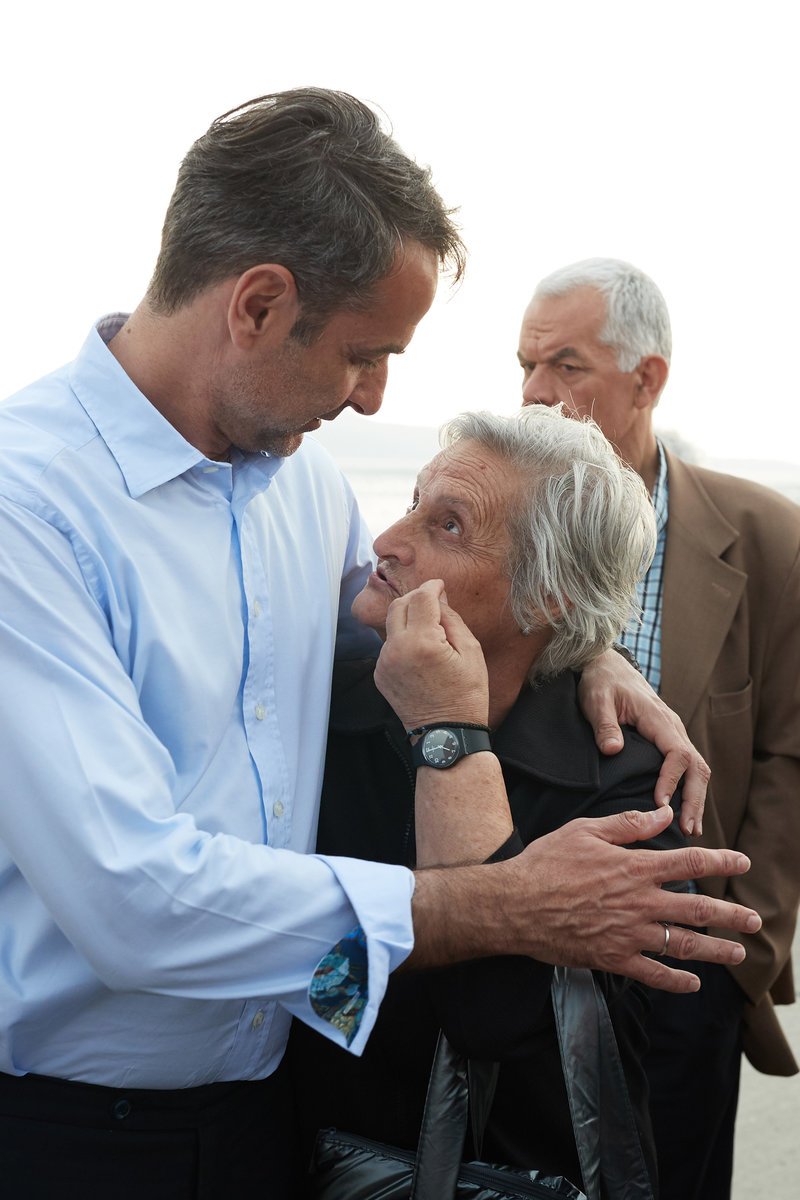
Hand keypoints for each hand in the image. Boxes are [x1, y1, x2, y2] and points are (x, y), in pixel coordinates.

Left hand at [374, 579, 488, 729]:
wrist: (446, 734)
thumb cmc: (466, 694)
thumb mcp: (471, 652)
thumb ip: (452, 619)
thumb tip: (438, 598)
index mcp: (422, 642)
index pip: (421, 598)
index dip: (432, 586)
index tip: (440, 585)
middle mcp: (396, 649)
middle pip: (398, 605)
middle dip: (416, 598)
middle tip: (433, 601)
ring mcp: (384, 663)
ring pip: (392, 625)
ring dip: (409, 620)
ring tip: (431, 633)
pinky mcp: (380, 674)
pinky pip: (389, 646)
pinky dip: (403, 640)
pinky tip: (421, 653)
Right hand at [503, 806, 757, 990]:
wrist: (515, 905)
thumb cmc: (546, 863)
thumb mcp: (584, 831)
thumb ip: (627, 826)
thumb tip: (662, 815)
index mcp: (634, 867)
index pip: (689, 863)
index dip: (720, 862)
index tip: (743, 862)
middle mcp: (639, 902)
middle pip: (697, 909)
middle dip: (731, 915)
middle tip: (755, 920)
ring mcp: (628, 934)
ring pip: (683, 945)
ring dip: (715, 951)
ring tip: (737, 954)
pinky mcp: (613, 959)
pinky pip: (653, 974)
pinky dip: (676, 982)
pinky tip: (691, 984)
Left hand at [577, 650, 709, 834]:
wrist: (607, 666)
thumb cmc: (601, 683)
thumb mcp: (597, 700)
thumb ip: (605, 725)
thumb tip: (612, 750)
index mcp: (658, 719)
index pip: (677, 754)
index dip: (672, 780)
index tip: (660, 805)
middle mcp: (673, 728)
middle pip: (697, 766)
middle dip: (695, 799)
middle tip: (688, 831)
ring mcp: (673, 735)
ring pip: (697, 770)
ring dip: (696, 799)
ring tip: (690, 830)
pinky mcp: (668, 741)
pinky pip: (686, 768)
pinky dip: (689, 791)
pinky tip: (682, 813)